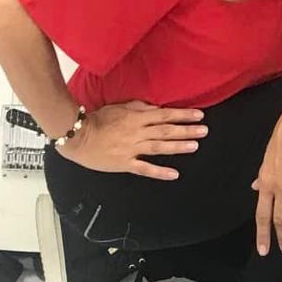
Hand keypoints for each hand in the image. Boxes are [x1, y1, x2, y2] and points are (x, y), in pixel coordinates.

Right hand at [60, 100, 207, 179]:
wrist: (77, 137)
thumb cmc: (97, 119)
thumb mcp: (119, 107)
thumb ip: (139, 107)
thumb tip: (156, 108)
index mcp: (136, 118)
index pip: (164, 115)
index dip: (183, 115)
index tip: (198, 115)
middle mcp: (137, 133)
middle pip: (166, 131)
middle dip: (186, 130)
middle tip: (203, 130)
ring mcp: (131, 149)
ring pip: (159, 148)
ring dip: (178, 147)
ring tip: (194, 146)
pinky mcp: (124, 163)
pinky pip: (144, 168)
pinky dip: (160, 172)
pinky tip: (174, 174)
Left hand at [253, 99, 281, 255]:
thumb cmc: (280, 138)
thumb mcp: (265, 158)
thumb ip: (262, 177)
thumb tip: (257, 188)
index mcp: (266, 183)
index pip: (262, 216)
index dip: (263, 235)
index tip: (264, 250)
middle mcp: (280, 189)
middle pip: (279, 220)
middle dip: (281, 238)